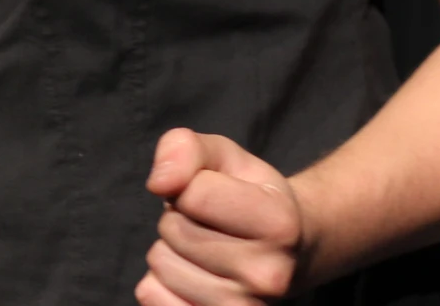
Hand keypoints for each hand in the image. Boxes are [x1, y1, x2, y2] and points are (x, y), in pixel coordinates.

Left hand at [136, 128, 307, 304]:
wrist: (288, 252)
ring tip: (206, 249)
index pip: (193, 194)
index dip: (189, 185)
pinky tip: (193, 275)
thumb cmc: (251, 195)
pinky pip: (152, 296)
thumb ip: (186, 148)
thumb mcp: (225, 157)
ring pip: (161, 265)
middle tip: (211, 224)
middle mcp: (268, 275)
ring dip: (172, 250)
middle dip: (180, 217)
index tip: (214, 192)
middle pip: (174, 230)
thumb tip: (159, 182)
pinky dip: (160, 282)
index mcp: (279, 224)